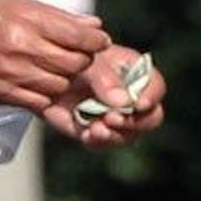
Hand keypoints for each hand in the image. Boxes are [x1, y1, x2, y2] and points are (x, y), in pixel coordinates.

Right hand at [0, 0, 109, 109]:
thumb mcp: (17, 4)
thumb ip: (57, 17)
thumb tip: (95, 27)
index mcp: (26, 19)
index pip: (79, 37)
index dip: (96, 41)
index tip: (98, 41)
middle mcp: (20, 47)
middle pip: (74, 64)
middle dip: (83, 60)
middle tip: (79, 55)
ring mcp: (11, 74)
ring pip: (61, 85)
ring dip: (65, 78)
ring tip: (56, 67)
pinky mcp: (3, 94)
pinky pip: (41, 101)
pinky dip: (47, 93)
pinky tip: (40, 81)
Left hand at [38, 43, 165, 148]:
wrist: (45, 72)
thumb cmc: (74, 58)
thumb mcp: (88, 61)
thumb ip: (106, 79)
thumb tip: (124, 101)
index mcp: (135, 72)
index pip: (155, 86)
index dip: (151, 96)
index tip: (138, 104)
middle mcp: (132, 98)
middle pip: (150, 117)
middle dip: (134, 122)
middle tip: (112, 118)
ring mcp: (117, 118)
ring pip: (128, 134)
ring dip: (114, 135)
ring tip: (96, 129)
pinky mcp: (98, 132)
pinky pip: (103, 142)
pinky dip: (96, 141)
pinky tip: (87, 135)